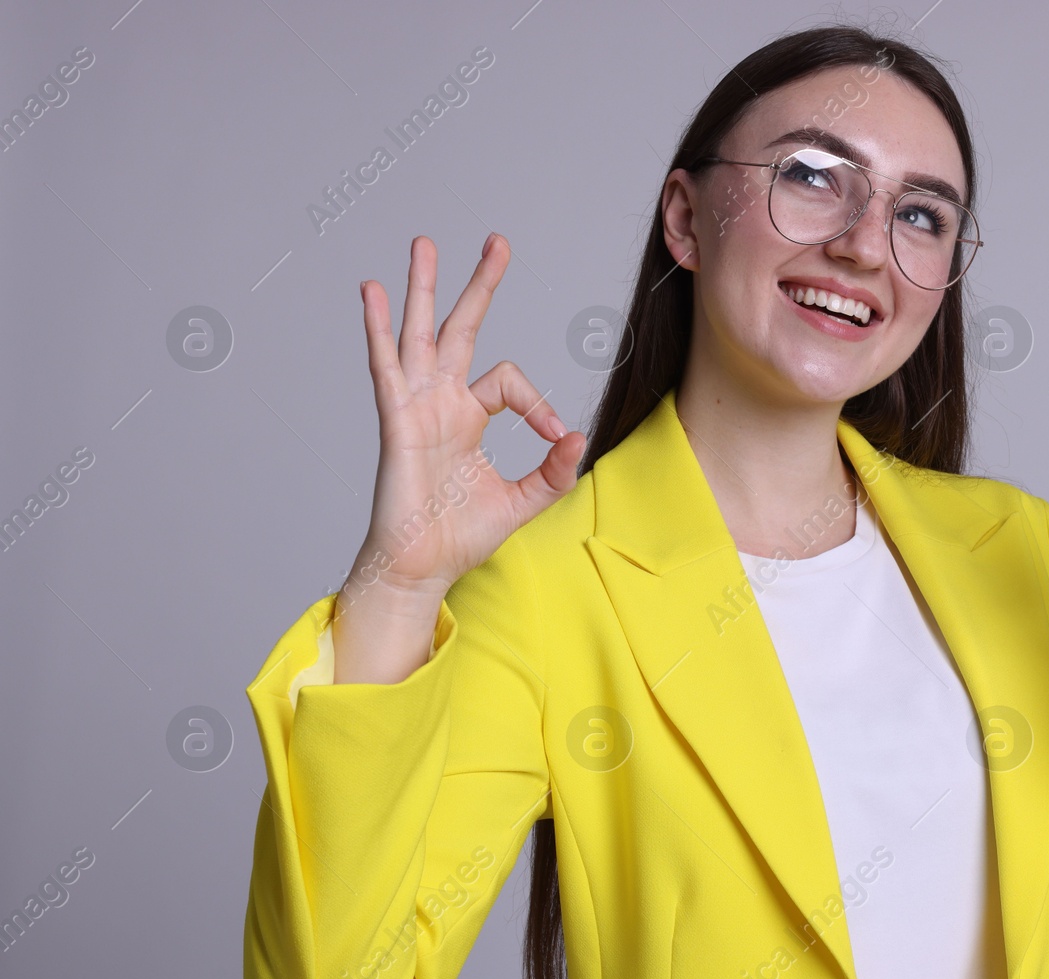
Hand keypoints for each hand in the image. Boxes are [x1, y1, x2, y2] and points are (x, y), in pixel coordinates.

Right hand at [353, 233, 584, 600]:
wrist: (422, 566)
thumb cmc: (461, 536)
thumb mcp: (524, 501)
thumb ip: (553, 471)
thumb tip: (578, 436)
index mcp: (468, 417)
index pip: (507, 380)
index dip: (537, 402)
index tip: (556, 435)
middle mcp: (441, 402)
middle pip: (461, 329)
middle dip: (479, 285)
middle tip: (497, 242)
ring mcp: (416, 407)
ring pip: (419, 334)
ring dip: (422, 288)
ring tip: (424, 243)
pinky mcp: (396, 421)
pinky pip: (386, 366)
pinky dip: (378, 329)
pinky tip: (371, 292)